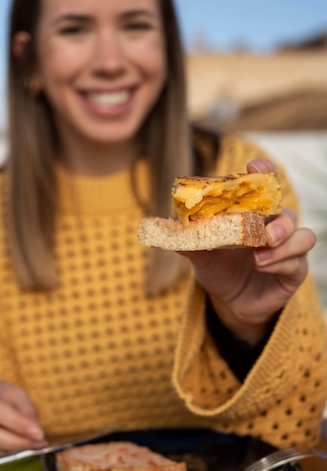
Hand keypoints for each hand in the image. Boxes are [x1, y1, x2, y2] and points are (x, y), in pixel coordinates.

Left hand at [183, 158, 315, 344]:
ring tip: (257, 257)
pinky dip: (280, 262)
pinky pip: (297, 262)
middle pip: (287, 211)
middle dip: (278, 219)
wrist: (228, 303)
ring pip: (302, 236)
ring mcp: (287, 248)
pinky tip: (261, 266)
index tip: (255, 167)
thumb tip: (167, 228)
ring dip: (283, 244)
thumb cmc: (217, 269)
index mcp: (252, 214)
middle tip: (264, 232)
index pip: (264, 185)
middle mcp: (273, 226)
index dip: (263, 172)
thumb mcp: (200, 255)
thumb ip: (188, 241)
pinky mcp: (293, 271)